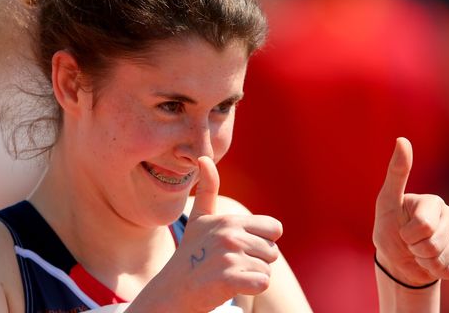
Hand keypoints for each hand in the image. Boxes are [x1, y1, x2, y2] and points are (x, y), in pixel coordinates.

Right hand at [132, 156, 282, 311]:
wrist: (173, 290)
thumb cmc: (192, 253)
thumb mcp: (200, 218)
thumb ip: (207, 189)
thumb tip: (203, 158)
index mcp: (229, 220)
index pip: (275, 229)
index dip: (261, 240)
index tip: (239, 246)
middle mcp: (230, 235)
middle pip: (273, 252)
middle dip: (257, 261)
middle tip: (230, 264)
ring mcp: (230, 257)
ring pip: (267, 269)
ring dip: (252, 276)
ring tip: (228, 274)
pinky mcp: (229, 280)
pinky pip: (262, 283)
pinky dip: (252, 288)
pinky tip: (231, 286)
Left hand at [373, 138, 448, 286]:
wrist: (399, 260)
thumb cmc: (389, 229)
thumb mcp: (386, 202)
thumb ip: (396, 173)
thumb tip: (402, 139)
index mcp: (433, 201)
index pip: (423, 226)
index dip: (407, 236)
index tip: (401, 230)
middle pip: (433, 245)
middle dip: (416, 250)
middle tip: (410, 243)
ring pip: (443, 259)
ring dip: (425, 262)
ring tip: (419, 252)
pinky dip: (437, 271)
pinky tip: (432, 262)